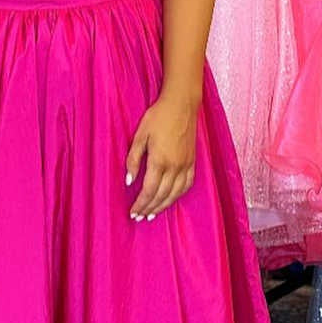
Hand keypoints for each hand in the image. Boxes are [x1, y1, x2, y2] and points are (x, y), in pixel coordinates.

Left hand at [125, 92, 197, 219]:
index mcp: (160, 160)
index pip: (149, 190)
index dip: (141, 204)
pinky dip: (178, 195)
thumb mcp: (140, 136)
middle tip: (140, 217)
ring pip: (175, 193)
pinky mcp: (193, 161)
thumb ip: (133, 160)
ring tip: (153, 214)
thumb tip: (129, 181)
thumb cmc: (158, 117)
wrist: (182, 104)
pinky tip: (171, 199)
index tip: (133, 213)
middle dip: (150, 209)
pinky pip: (187, 184)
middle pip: (162, 195)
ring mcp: (186, 164)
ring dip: (163, 206)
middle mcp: (175, 166)